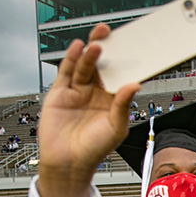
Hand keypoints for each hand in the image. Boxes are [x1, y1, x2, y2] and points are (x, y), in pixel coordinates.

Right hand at [37, 24, 139, 196]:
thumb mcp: (116, 128)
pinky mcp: (60, 92)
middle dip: (106, 49)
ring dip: (90, 53)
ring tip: (97, 45)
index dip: (124, 61)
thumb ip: (123, 105)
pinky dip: (71, 58)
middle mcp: (95, 92)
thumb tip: (134, 85)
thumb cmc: (95, 149)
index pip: (119, 75)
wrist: (68, 163)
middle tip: (111, 33)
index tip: (131, 47)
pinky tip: (77, 47)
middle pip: (101, 65)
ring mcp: (77, 91)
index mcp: (112, 100)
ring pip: (85, 65)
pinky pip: (66, 71)